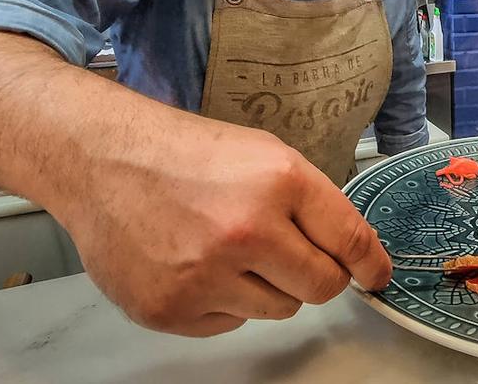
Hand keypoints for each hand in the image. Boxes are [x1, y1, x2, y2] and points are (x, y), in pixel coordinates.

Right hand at [51, 118, 390, 336]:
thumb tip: (354, 252)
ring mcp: (205, 275)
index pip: (351, 240)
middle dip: (316, 275)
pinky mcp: (171, 309)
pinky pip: (229, 324)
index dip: (371, 264)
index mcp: (278, 182)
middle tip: (288, 255)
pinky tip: (195, 264)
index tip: (376, 276)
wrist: (102, 161)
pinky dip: (222, 302)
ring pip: (278, 310)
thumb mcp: (263, 154)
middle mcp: (246, 231)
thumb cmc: (182, 153)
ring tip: (228, 250)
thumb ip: (311, 202)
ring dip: (265, 288)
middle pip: (321, 287)